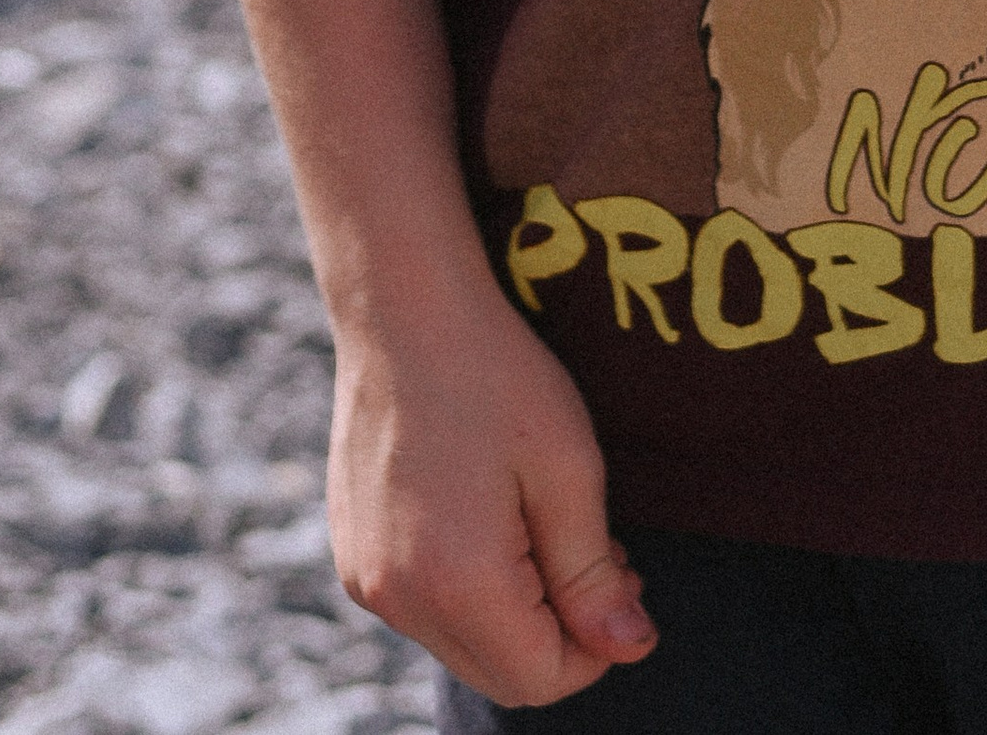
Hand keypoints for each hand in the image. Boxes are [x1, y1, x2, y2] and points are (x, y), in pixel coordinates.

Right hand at [328, 269, 655, 707]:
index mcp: (457, 582)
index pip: (540, 680)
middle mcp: (398, 598)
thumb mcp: (568, 468)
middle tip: (603, 554)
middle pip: (500, 673)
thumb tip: (631, 649)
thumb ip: (595, 575)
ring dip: (517, 612)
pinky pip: (425, 608)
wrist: (403, 307)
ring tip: (547, 524)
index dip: (597, 649)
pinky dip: (470, 588)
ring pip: (462, 643)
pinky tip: (493, 516)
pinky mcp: (354, 555)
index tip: (626, 581)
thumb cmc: (497, 375)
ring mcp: (367, 578)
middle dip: (561, 634)